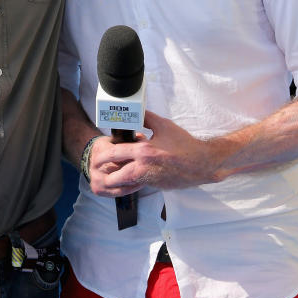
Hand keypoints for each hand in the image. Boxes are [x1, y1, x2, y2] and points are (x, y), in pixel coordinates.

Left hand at [89, 112, 219, 194]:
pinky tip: (128, 176)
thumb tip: (135, 111)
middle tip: (98, 173)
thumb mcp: (164, 126)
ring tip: (110, 176)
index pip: (116, 153)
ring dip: (117, 180)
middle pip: (117, 175)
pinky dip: (131, 181)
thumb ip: (146, 118)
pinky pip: (138, 183)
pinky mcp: (155, 185)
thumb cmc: (183, 144)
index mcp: (144, 151)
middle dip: (105, 175)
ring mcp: (150, 179)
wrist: (201, 164)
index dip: (104, 155)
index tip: (96, 157)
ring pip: (126, 182)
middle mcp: (144, 167)